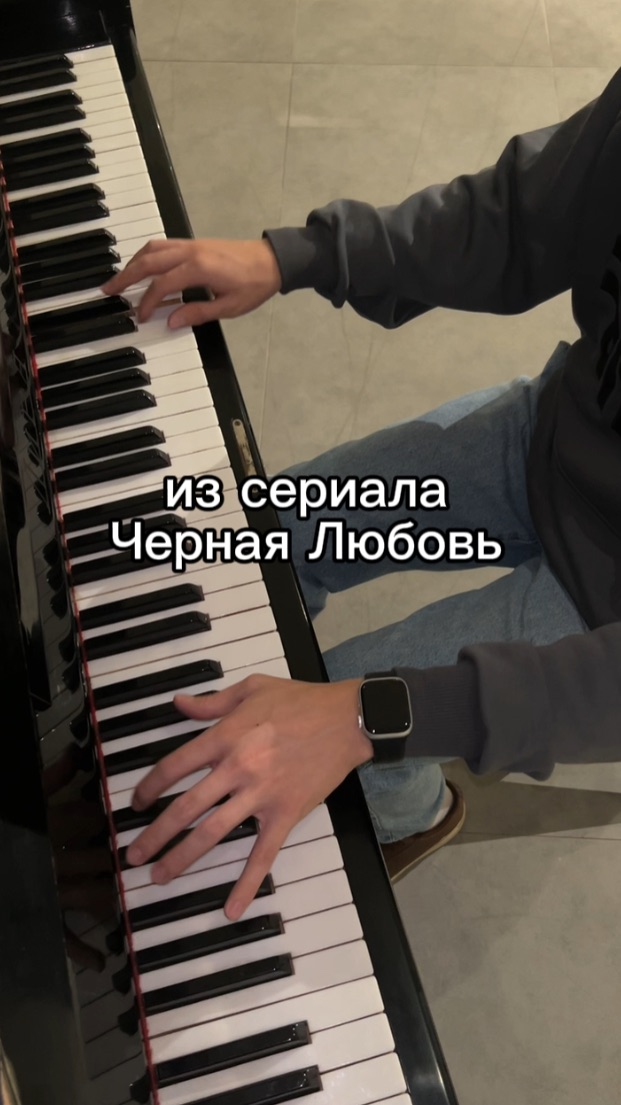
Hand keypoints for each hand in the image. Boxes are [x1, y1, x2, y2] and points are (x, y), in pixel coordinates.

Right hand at [101, 237, 281, 327]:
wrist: (272, 261)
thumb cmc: (254, 285)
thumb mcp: (229, 307)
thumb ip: (198, 313)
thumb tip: (170, 322)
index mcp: (199, 268)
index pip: (162, 284)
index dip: (148, 302)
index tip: (140, 316)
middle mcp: (191, 252)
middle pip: (148, 261)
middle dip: (126, 276)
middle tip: (108, 290)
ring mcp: (192, 245)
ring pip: (153, 249)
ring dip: (133, 263)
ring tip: (120, 279)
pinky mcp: (194, 244)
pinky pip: (163, 245)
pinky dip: (147, 255)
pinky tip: (141, 266)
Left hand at [126, 675, 371, 919]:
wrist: (347, 719)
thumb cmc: (301, 700)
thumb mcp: (252, 688)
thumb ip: (212, 702)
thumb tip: (179, 703)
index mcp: (225, 736)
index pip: (175, 766)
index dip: (150, 786)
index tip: (138, 802)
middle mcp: (237, 767)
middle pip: (185, 807)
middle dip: (155, 834)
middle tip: (134, 855)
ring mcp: (261, 795)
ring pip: (213, 832)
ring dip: (183, 858)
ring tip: (160, 877)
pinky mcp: (286, 814)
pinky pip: (264, 854)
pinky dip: (248, 883)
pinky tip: (232, 908)